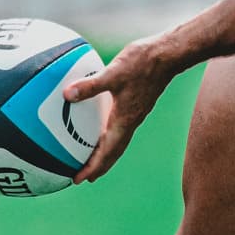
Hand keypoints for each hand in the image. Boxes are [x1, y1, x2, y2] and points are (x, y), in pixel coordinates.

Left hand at [62, 34, 182, 183]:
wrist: (168, 55)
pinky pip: (120, 128)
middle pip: (113, 153)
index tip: (79, 180)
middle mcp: (131, 121)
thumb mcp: (113, 74)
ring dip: (105, 154)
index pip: (107, 153)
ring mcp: (135, 113)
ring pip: (118, 141)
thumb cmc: (143, 64)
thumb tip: (67, 94)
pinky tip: (101, 126)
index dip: (92, 168)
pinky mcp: (137, 104)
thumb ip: (90, 85)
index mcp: (125, 120)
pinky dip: (109, 136)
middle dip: (98, 167)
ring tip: (91, 159)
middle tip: (83, 177)